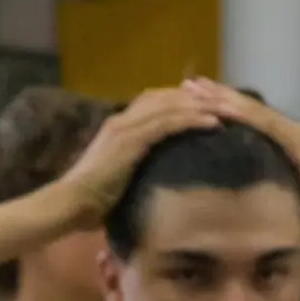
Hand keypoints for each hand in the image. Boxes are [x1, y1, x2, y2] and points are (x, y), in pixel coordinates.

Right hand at [60, 88, 221, 226]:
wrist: (69, 204)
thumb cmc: (87, 203)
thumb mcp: (115, 180)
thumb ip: (131, 171)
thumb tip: (150, 182)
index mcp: (117, 128)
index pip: (154, 103)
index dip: (182, 101)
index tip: (206, 107)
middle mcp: (122, 120)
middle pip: (168, 97)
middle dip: (198, 97)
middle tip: (226, 103)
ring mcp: (126, 127)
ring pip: (173, 105)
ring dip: (204, 105)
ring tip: (230, 110)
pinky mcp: (132, 139)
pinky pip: (170, 122)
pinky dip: (194, 120)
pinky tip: (214, 123)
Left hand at [182, 77, 299, 233]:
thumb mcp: (268, 189)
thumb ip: (249, 178)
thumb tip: (218, 184)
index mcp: (275, 138)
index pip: (241, 117)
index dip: (216, 104)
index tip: (187, 96)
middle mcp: (284, 129)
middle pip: (244, 108)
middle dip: (215, 95)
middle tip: (186, 83)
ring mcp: (292, 133)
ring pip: (253, 112)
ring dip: (225, 99)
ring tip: (199, 89)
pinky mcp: (298, 141)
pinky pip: (266, 125)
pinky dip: (244, 116)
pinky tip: (223, 109)